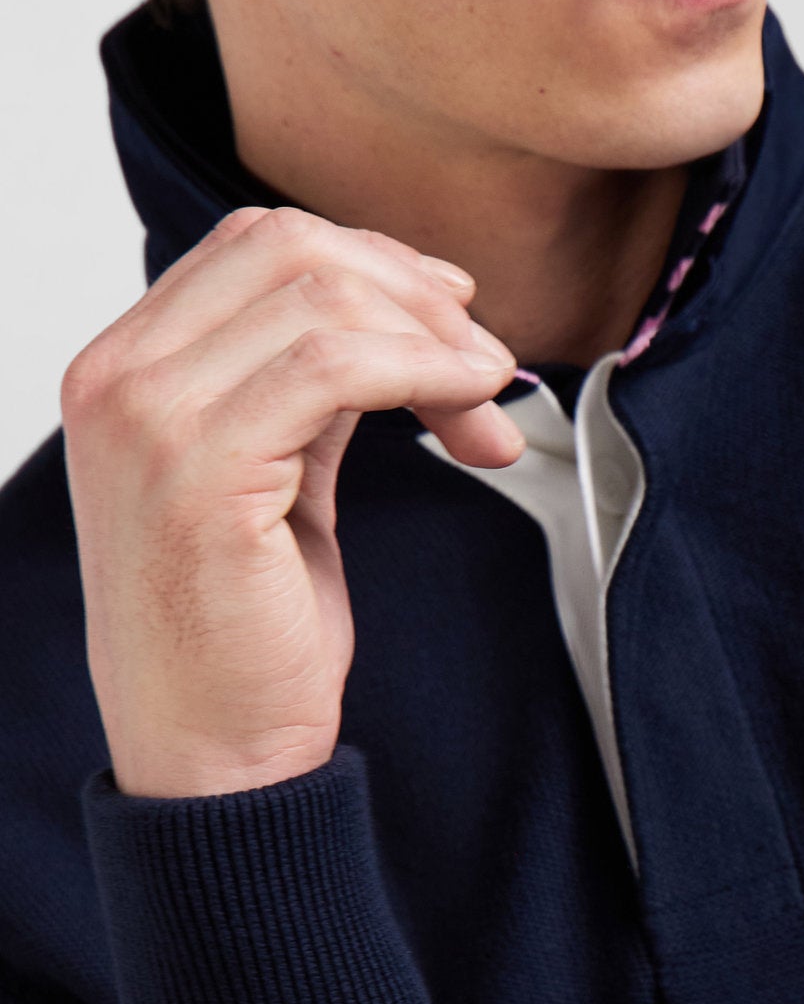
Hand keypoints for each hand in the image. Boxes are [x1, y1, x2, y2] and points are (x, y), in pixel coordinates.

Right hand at [60, 205, 523, 799]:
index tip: (454, 315)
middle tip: (485, 362)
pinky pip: (335, 364)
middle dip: (413, 293)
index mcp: (123, 367)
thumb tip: (405, 306)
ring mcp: (146, 418)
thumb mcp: (277, 471)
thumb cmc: (244, 632)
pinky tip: (469, 410)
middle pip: (290, 246)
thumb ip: (309, 382)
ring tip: (486, 401)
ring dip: (434, 336)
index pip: (257, 244)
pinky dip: (424, 370)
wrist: (211, 759)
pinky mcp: (198, 469)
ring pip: (320, 293)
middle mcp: (116, 378)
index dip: (375, 262)